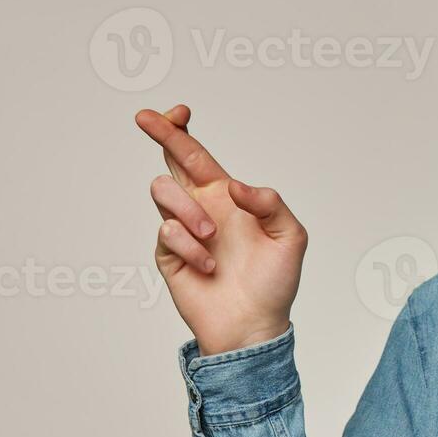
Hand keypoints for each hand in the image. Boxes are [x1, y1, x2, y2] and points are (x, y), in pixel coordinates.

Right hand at [138, 104, 307, 356]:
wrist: (255, 324)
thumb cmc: (276, 282)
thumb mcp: (291, 237)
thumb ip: (271, 203)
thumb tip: (235, 186)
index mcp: (228, 198)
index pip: (199, 157)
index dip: (183, 132)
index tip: (178, 112)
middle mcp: (201, 208)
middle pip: (171, 161)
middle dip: (160, 134)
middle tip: (146, 118)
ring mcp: (182, 230)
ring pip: (163, 192)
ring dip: (188, 210)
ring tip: (212, 239)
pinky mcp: (168, 254)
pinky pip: (167, 232)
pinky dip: (190, 247)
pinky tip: (208, 266)